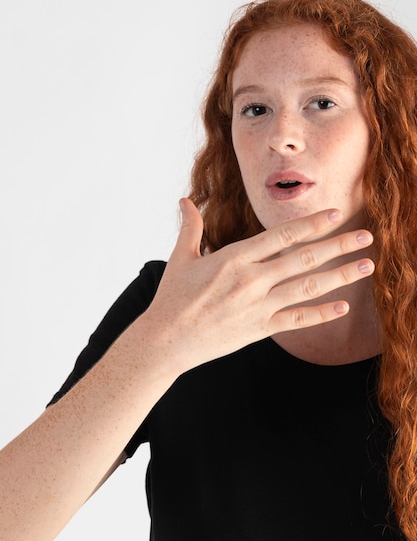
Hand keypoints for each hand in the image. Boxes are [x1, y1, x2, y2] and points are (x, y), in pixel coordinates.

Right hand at [145, 198, 373, 372]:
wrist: (165, 340)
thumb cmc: (171, 298)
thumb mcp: (180, 258)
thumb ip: (190, 227)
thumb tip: (184, 200)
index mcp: (233, 258)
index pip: (280, 236)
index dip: (311, 224)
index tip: (334, 214)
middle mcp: (251, 280)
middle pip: (303, 259)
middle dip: (338, 246)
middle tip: (367, 236)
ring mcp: (257, 306)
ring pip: (307, 287)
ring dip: (340, 276)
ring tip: (366, 266)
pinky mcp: (258, 329)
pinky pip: (296, 320)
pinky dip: (320, 314)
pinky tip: (342, 306)